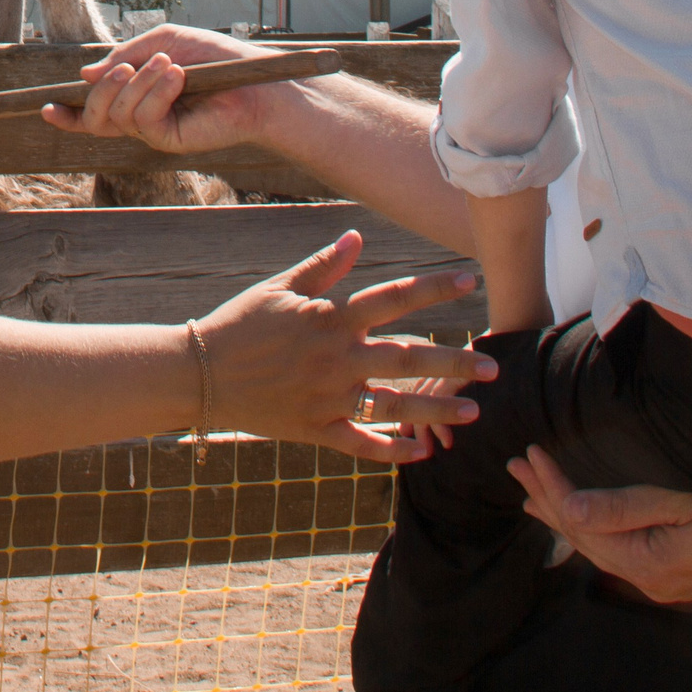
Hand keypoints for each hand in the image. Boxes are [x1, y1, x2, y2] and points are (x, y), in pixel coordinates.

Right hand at [40, 26, 294, 155]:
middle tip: (125, 68)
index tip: (46, 107)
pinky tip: (177, 77)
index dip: (68, 115)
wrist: (255, 80)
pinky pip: (143, 120)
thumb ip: (125, 54)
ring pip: (117, 116)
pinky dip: (155, 93)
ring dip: (138, 84)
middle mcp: (141, 118)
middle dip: (101, 92)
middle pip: (95, 117)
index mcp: (137, 96)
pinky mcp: (170, 140)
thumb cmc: (215, 58)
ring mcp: (154, 132)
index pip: (94, 112)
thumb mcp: (165, 41)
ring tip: (169, 65)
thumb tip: (85, 76)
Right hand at [196, 230, 496, 465]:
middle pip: (408, 357)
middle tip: (492, 367)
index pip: (393, 297)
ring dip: (437, 409)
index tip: (471, 279)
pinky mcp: (316, 429)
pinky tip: (423, 453)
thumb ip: (323, 266)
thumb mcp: (279, 286)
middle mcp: (336, 357)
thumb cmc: (239, 323)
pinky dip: (392, 451)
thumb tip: (357, 237)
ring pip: (394, 405)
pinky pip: (361, 444)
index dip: (434, 288)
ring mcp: (328, 396)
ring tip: (474, 412)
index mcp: (330, 316)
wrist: (198, 373)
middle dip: (454, 361)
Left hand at [507, 445, 691, 602]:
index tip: (530, 455)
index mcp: (641, 563)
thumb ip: (622, 507)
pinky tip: (577, 522)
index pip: (580, 521)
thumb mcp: (678, 507)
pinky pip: (610, 553)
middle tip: (515, 469)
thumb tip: (569, 506)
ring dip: (562, 517)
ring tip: (531, 496)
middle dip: (546, 500)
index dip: (552, 486)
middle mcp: (639, 580)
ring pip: (593, 547)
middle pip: (580, 537)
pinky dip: (587, 532)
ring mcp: (651, 583)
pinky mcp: (662, 578)